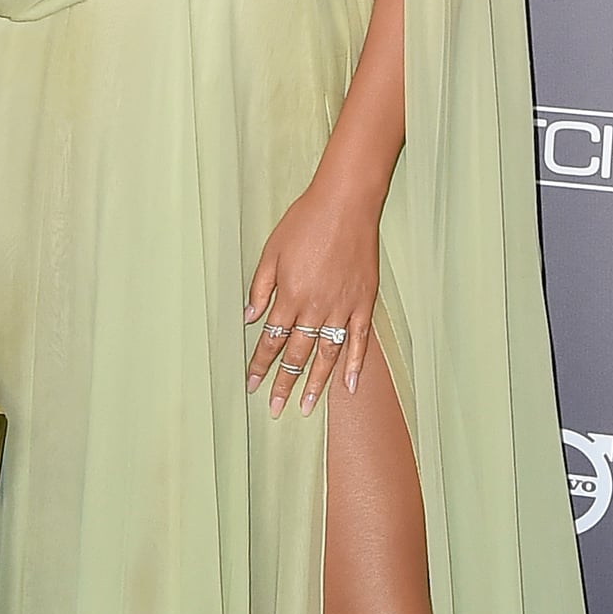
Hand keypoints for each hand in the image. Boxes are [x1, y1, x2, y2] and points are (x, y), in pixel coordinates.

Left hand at [245, 171, 379, 414]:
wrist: (345, 204)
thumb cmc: (305, 222)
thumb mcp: (271, 251)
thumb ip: (260, 287)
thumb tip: (249, 319)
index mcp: (289, 295)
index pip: (271, 340)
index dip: (259, 364)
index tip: (251, 385)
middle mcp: (314, 308)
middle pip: (296, 355)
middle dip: (283, 384)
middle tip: (275, 409)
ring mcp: (341, 308)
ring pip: (326, 355)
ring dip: (316, 384)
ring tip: (308, 408)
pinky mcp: (363, 302)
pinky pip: (359, 341)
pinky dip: (355, 365)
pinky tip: (350, 385)